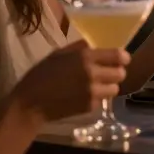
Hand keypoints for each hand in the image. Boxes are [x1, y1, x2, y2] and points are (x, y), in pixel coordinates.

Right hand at [13, 42, 128, 120]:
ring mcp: (93, 92)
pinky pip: (103, 100)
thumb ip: (78, 48)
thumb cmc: (41, 75)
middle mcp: (93, 73)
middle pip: (121, 73)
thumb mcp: (58, 54)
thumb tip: (93, 45)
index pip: (118, 56)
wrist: (31, 103)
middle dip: (116, 73)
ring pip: (115, 89)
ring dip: (109, 86)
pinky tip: (85, 96)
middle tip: (107, 73)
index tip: (122, 59)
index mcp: (85, 57)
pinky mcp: (90, 107)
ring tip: (97, 86)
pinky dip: (98, 98)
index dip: (123, 58)